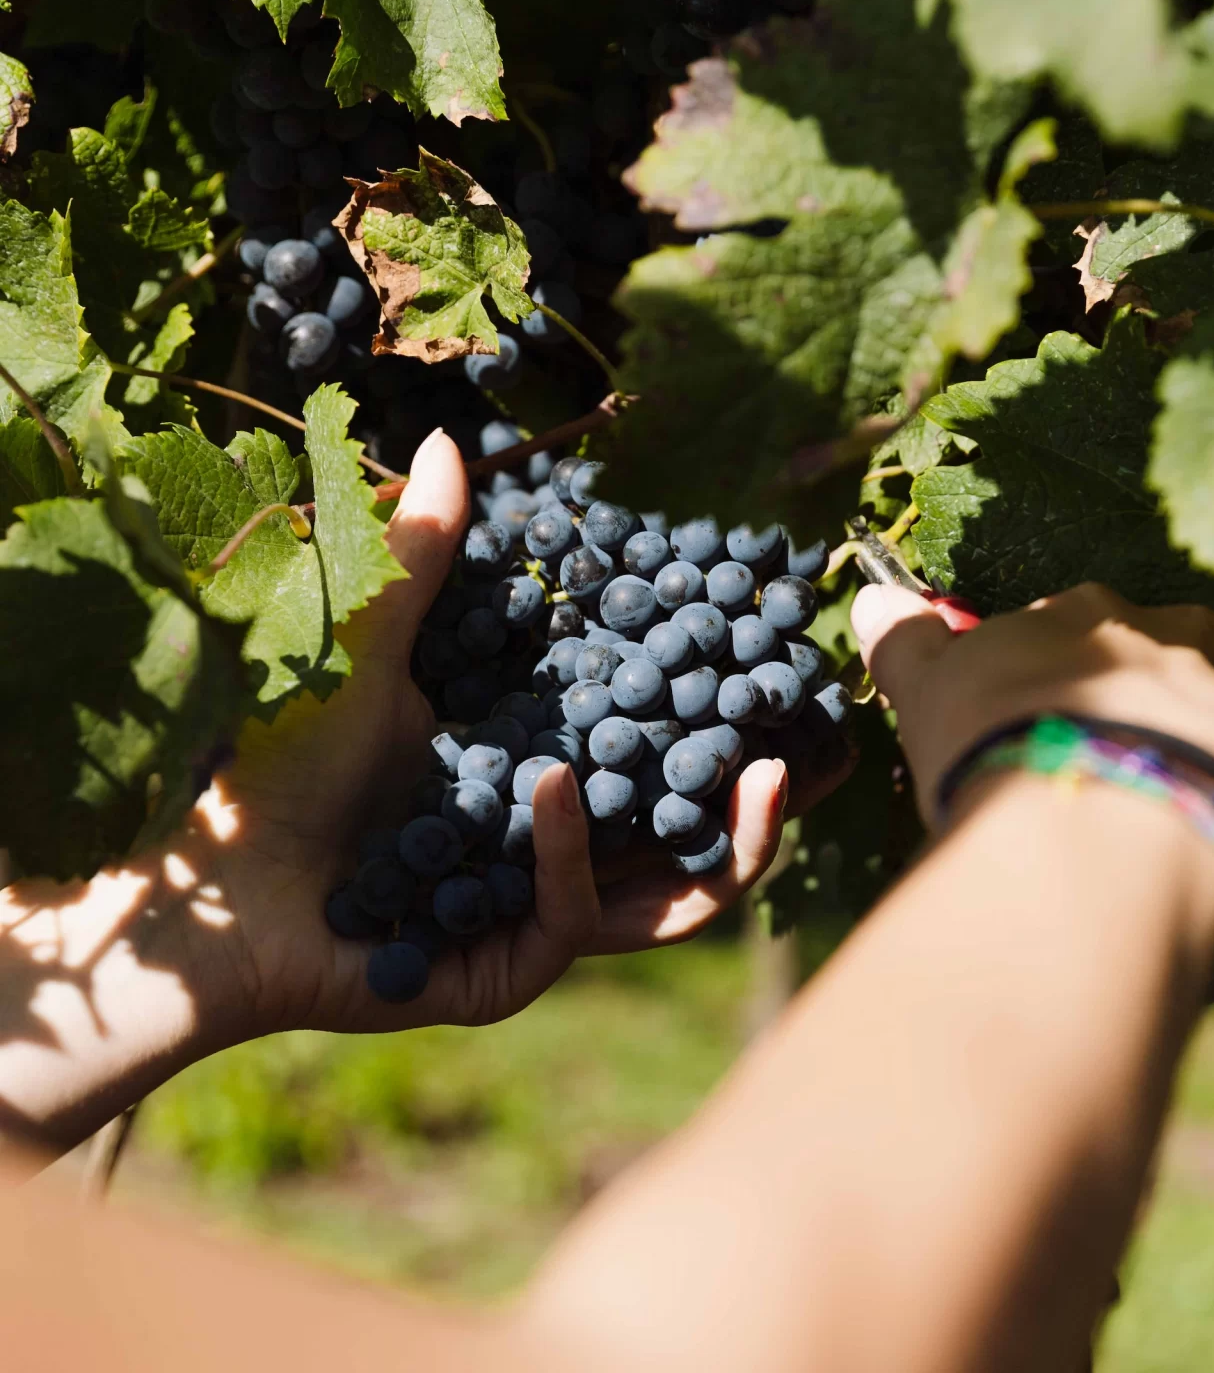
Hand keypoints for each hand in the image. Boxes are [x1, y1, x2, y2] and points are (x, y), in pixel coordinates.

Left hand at [178, 430, 846, 1039]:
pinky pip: (575, 913)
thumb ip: (424, 556)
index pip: (657, 738)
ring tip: (770, 771)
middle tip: (812, 724)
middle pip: (691, 825)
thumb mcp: (374, 648)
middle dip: (762, 788)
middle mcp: (561, 845)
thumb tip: (449, 436)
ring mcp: (542, 913)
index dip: (716, 698)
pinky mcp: (511, 967)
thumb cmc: (283, 760)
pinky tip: (551, 784)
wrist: (210, 884)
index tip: (767, 641)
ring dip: (731, 840)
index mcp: (547, 769)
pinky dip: (570, 847)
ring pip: (674, 894)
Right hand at [851, 581, 1213, 824]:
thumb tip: (876, 598)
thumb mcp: (930, 692)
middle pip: (1153, 655)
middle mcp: (1167, 637)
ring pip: (1209, 707)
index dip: (1046, 671)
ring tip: (1142, 804)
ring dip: (1181, 741)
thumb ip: (906, 642)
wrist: (1099, 830)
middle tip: (1089, 757)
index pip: (1068, 624)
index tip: (1025, 714)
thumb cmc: (996, 748)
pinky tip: (1185, 830)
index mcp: (1082, 612)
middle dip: (1128, 694)